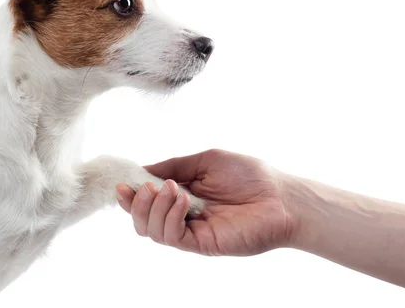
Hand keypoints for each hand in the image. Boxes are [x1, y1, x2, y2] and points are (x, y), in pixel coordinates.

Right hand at [116, 149, 294, 255]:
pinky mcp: (202, 244)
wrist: (281, 196)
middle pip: (141, 220)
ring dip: (153, 207)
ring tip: (173, 189)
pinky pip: (172, 236)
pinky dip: (170, 216)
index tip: (123, 183)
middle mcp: (182, 216)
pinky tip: (184, 200)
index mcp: (181, 196)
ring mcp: (192, 231)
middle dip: (136, 203)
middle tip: (149, 187)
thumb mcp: (205, 161)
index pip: (146, 201)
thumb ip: (174, 165)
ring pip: (151, 231)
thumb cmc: (249, 175)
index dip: (130, 195)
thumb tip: (144, 170)